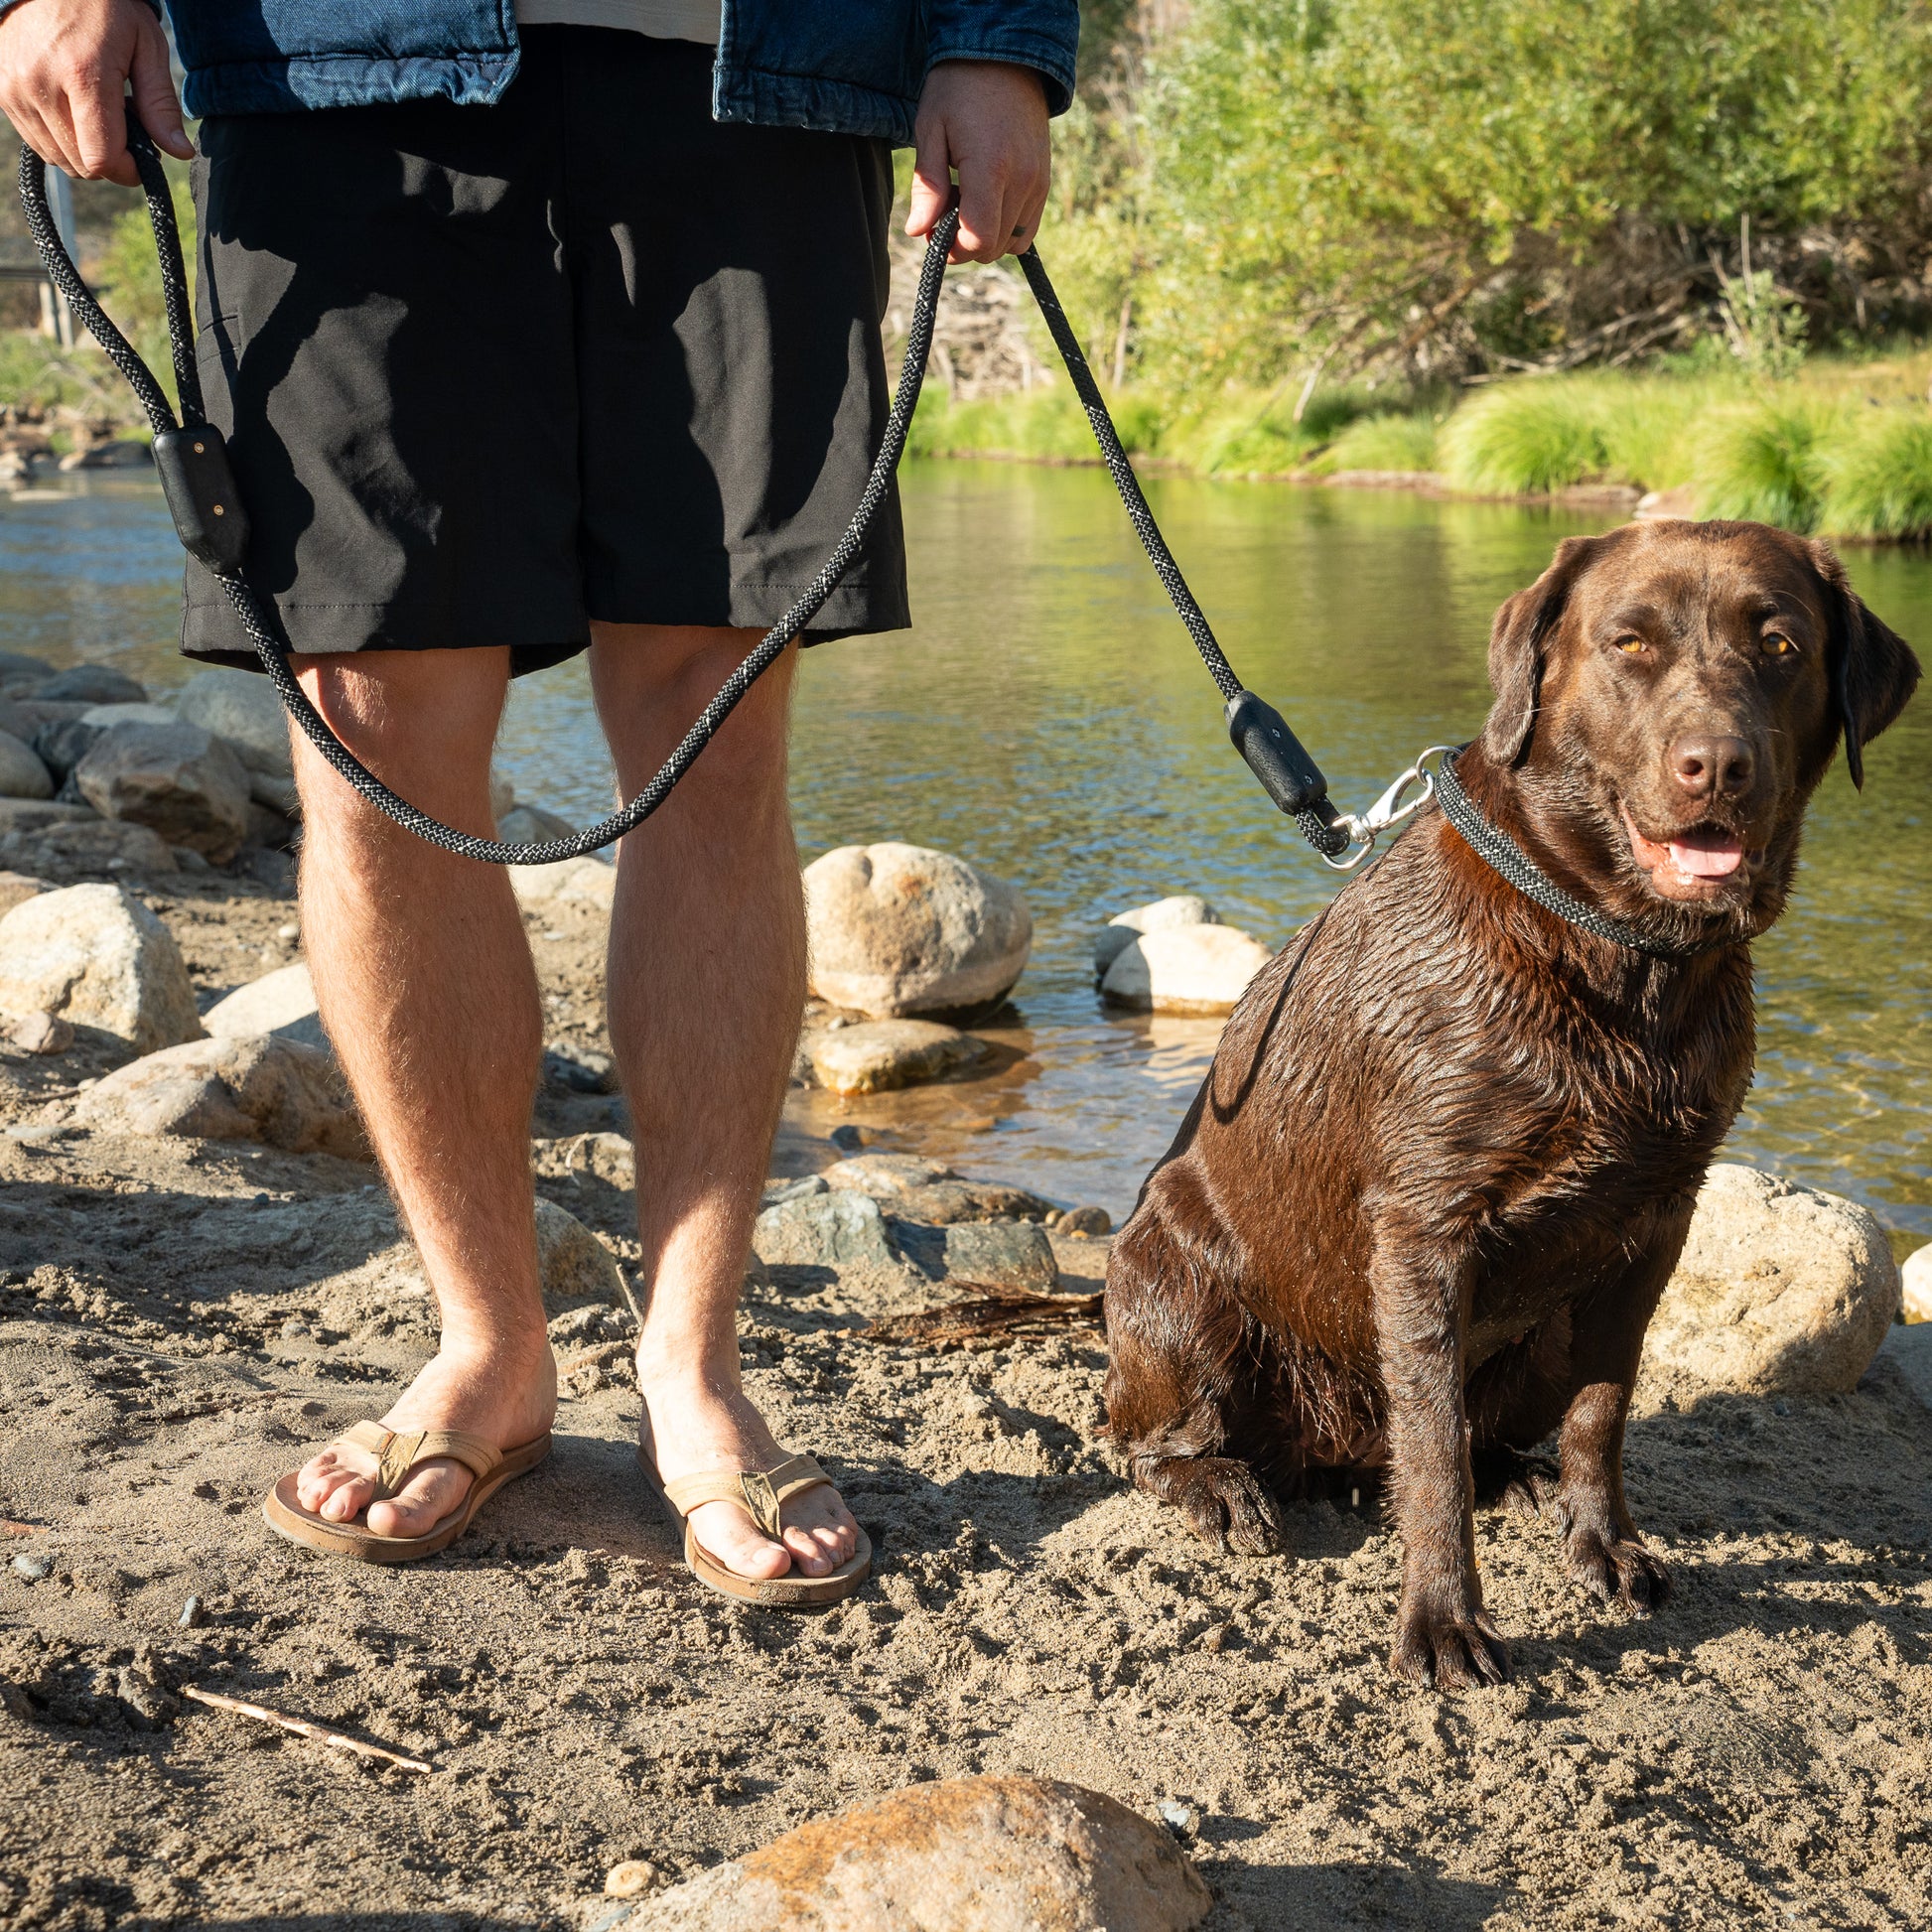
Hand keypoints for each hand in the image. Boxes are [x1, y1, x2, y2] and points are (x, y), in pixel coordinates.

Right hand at [0, 0, 192, 185]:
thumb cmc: (107, 8)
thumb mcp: (147, 48)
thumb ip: (161, 104)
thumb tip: (179, 152)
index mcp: (81, 74)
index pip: (102, 158)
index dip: (128, 170)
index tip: (142, 157)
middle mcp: (40, 84)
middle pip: (82, 164)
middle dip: (110, 158)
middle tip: (122, 124)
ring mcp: (14, 88)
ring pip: (59, 158)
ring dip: (84, 149)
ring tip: (96, 111)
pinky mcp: (1, 90)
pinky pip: (37, 141)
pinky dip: (61, 138)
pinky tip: (72, 108)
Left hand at [908, 59, 1049, 264]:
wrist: (1005, 55)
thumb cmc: (959, 87)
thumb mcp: (931, 129)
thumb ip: (927, 186)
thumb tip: (917, 231)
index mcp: (991, 167)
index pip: (979, 238)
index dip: (954, 248)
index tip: (935, 231)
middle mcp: (1022, 180)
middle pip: (994, 247)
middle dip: (965, 242)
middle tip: (945, 209)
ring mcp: (1038, 183)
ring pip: (1012, 243)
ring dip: (986, 235)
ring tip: (967, 200)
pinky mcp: (1044, 182)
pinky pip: (1027, 229)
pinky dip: (1006, 227)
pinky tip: (988, 199)